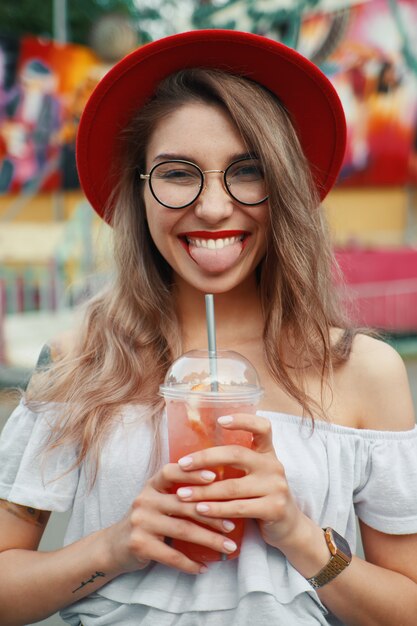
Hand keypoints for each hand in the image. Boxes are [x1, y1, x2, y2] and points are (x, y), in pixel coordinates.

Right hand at [105, 461, 240, 575]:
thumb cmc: (146, 520)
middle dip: (213, 515)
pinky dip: (190, 563)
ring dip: (209, 540)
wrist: (113, 547)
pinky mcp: (139, 544)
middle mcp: (145, 499)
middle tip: (232, 525)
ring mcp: (141, 522)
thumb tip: (219, 491)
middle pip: (185, 505)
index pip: (171, 472)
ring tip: (228, 546)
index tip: (215, 477)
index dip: (192, 473)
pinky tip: (204, 567)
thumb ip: (178, 494)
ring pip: (183, 530)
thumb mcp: (157, 500)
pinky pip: (171, 555)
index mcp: (152, 485)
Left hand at [174, 413, 303, 549]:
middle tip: (182, 465)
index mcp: (267, 452)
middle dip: (205, 459)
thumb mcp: (253, 475)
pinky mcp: (274, 508)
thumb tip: (193, 457)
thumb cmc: (260, 496)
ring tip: (182, 494)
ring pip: (232, 486)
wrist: (289, 527)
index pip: (262, 427)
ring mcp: (276, 486)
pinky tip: (200, 510)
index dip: (243, 420)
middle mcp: (273, 465)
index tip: (220, 420)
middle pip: (236, 454)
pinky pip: (238, 508)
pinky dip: (216, 510)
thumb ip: (235, 464)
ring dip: (203, 491)